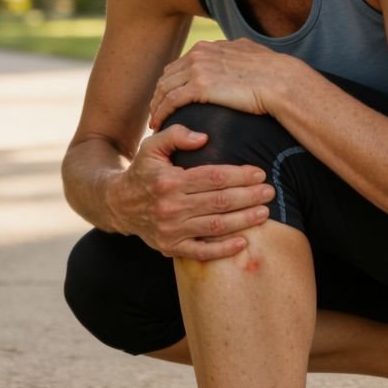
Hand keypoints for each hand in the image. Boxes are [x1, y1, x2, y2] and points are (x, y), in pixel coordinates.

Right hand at [108, 124, 275, 260]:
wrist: (118, 204)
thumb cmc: (143, 171)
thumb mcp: (152, 146)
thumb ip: (176, 135)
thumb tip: (204, 137)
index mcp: (169, 181)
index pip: (213, 178)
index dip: (239, 175)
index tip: (259, 172)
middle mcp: (170, 207)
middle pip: (219, 202)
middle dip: (248, 197)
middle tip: (269, 192)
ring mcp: (170, 230)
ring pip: (215, 227)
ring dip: (243, 221)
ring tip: (264, 213)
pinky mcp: (170, 247)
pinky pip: (201, 252)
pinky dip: (222, 251)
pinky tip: (242, 243)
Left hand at [148, 39, 293, 130]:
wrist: (280, 81)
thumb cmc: (272, 72)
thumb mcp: (249, 52)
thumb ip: (235, 51)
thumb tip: (236, 51)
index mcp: (209, 47)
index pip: (180, 64)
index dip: (172, 82)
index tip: (169, 97)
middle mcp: (199, 54)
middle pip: (168, 76)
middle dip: (160, 94)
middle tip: (157, 111)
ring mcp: (198, 69)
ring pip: (165, 88)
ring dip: (157, 105)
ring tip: (156, 121)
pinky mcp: (199, 87)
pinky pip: (171, 101)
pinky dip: (161, 112)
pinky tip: (159, 124)